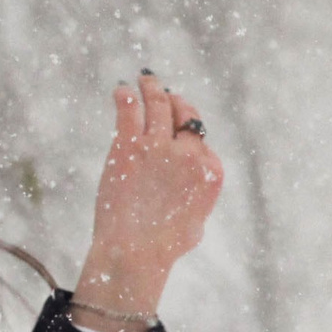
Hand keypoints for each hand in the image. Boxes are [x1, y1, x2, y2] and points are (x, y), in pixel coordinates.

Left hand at [73, 70, 223, 331]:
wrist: (136, 253)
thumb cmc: (164, 248)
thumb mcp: (195, 225)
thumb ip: (197, 202)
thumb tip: (192, 201)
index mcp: (210, 171)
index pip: (200, 139)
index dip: (187, 129)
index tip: (177, 122)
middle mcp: (189, 153)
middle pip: (183, 114)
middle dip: (174, 101)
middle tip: (163, 93)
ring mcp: (159, 147)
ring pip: (158, 105)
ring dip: (151, 88)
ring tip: (145, 79)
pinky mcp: (129, 147)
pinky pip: (128, 111)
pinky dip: (126, 97)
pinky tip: (121, 90)